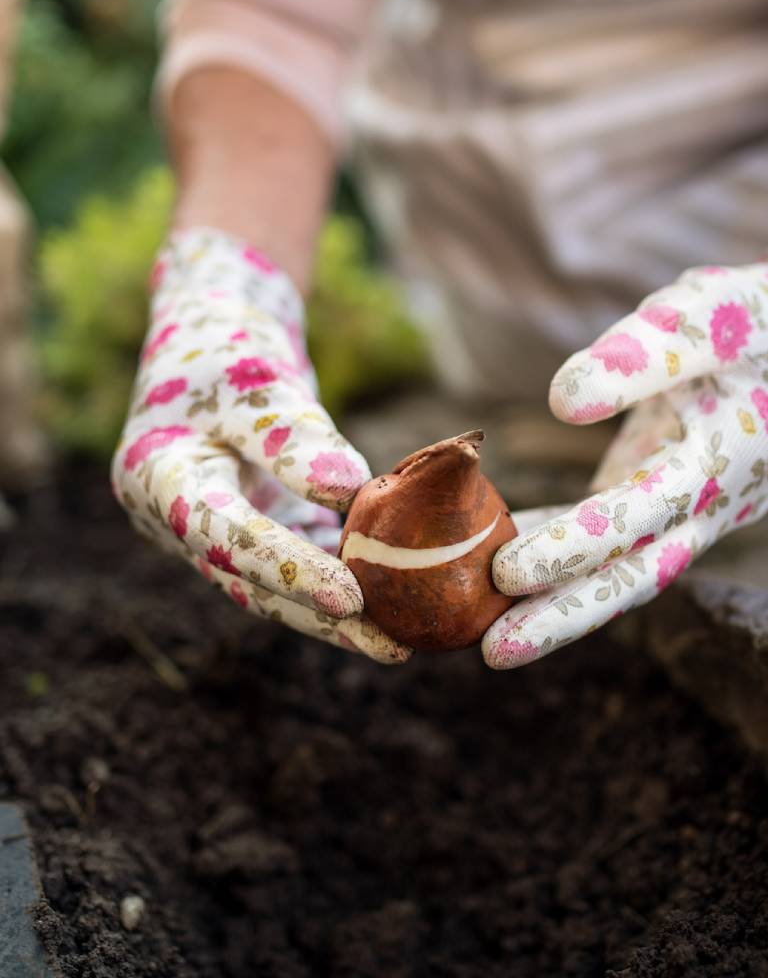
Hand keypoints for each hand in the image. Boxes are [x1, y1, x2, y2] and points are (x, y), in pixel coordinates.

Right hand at [111, 227, 409, 663]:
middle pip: (253, 581)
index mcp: (159, 477)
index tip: (351, 597)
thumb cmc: (228, 345)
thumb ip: (292, 437)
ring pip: (276, 583)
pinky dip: (339, 575)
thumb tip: (349, 492)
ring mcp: (212, 527)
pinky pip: (296, 559)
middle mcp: (179, 516)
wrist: (214, 329)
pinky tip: (391, 598)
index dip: (289, 569)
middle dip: (322, 618)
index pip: (227, 535)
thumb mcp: (257, 379)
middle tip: (389, 648)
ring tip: (399, 640)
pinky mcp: (252, 522)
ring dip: (334, 614)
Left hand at [484, 225, 767, 667]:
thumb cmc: (758, 315)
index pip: (645, 514)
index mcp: (730, 460)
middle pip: (636, 573)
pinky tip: (500, 558)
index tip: (510, 570)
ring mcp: (694, 508)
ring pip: (625, 568)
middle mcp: (714, 502)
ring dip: (561, 601)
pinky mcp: (669, 496)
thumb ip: (642, 355)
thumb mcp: (708, 313)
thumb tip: (563, 401)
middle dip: (566, 614)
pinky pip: (614, 536)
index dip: (579, 544)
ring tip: (486, 634)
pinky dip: (562, 547)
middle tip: (493, 654)